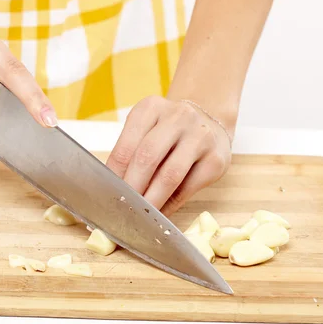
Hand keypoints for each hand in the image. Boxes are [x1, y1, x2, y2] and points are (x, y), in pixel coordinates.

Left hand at [106, 96, 232, 215]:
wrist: (209, 121)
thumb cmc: (168, 131)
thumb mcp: (146, 130)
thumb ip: (130, 154)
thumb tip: (111, 189)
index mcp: (151, 108)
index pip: (126, 146)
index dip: (114, 175)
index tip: (106, 194)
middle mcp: (178, 117)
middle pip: (147, 157)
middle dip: (132, 188)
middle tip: (121, 208)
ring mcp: (200, 136)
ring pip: (170, 175)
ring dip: (152, 200)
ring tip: (139, 215)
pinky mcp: (216, 159)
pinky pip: (189, 188)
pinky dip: (171, 205)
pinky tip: (161, 214)